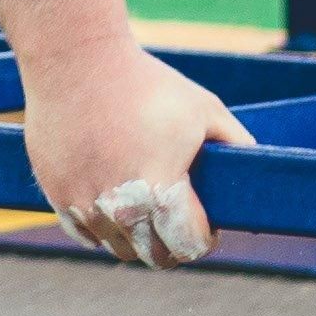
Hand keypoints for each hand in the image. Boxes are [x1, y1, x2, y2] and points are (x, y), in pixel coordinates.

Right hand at [0, 0, 249, 268]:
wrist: (75, 59)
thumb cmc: (146, 83)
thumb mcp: (205, 109)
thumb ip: (237, 145)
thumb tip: (259, 180)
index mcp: (161, 192)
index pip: (190, 247)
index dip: (206, 237)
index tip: (206, 221)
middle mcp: (120, 208)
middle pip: (156, 256)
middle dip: (174, 244)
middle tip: (178, 218)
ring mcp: (83, 203)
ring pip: (120, 248)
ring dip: (137, 237)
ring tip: (147, 206)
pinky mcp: (56, 193)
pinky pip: (86, 234)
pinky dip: (103, 228)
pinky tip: (115, 203)